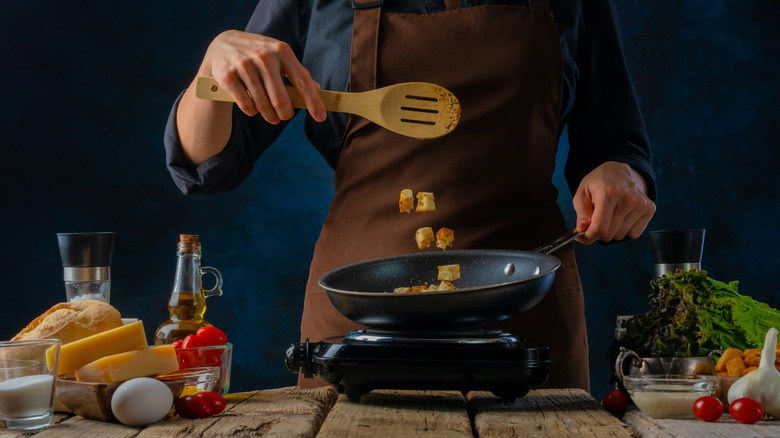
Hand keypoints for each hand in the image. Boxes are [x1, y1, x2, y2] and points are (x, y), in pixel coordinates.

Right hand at [202, 30, 325, 123]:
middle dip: (285, 114)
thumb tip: (317, 89)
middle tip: (284, 117)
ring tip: (270, 116)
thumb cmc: (259, 55)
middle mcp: (264, 56)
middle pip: (281, 99)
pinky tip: (253, 109)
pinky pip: (246, 105)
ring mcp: (244, 65)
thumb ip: (297, 72)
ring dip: (269, 116)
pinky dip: (252, 112)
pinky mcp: (228, 76)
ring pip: (262, 105)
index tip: (321, 118)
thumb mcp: (279, 57)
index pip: (302, 81)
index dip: (313, 101)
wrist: (223, 44)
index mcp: (282, 51)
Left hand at [572, 161, 654, 243]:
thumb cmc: (597, 184)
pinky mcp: (649, 209)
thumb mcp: (582, 194)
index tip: (583, 235)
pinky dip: (625, 229)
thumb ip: (581, 213)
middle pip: (609, 234)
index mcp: (609, 193)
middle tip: (596, 220)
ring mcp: (641, 204)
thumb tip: (582, 229)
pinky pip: (634, 233)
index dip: (588, 236)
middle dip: (598, 232)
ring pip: (621, 235)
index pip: (600, 227)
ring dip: (612, 230)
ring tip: (610, 214)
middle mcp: (628, 198)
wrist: (618, 172)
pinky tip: (622, 215)